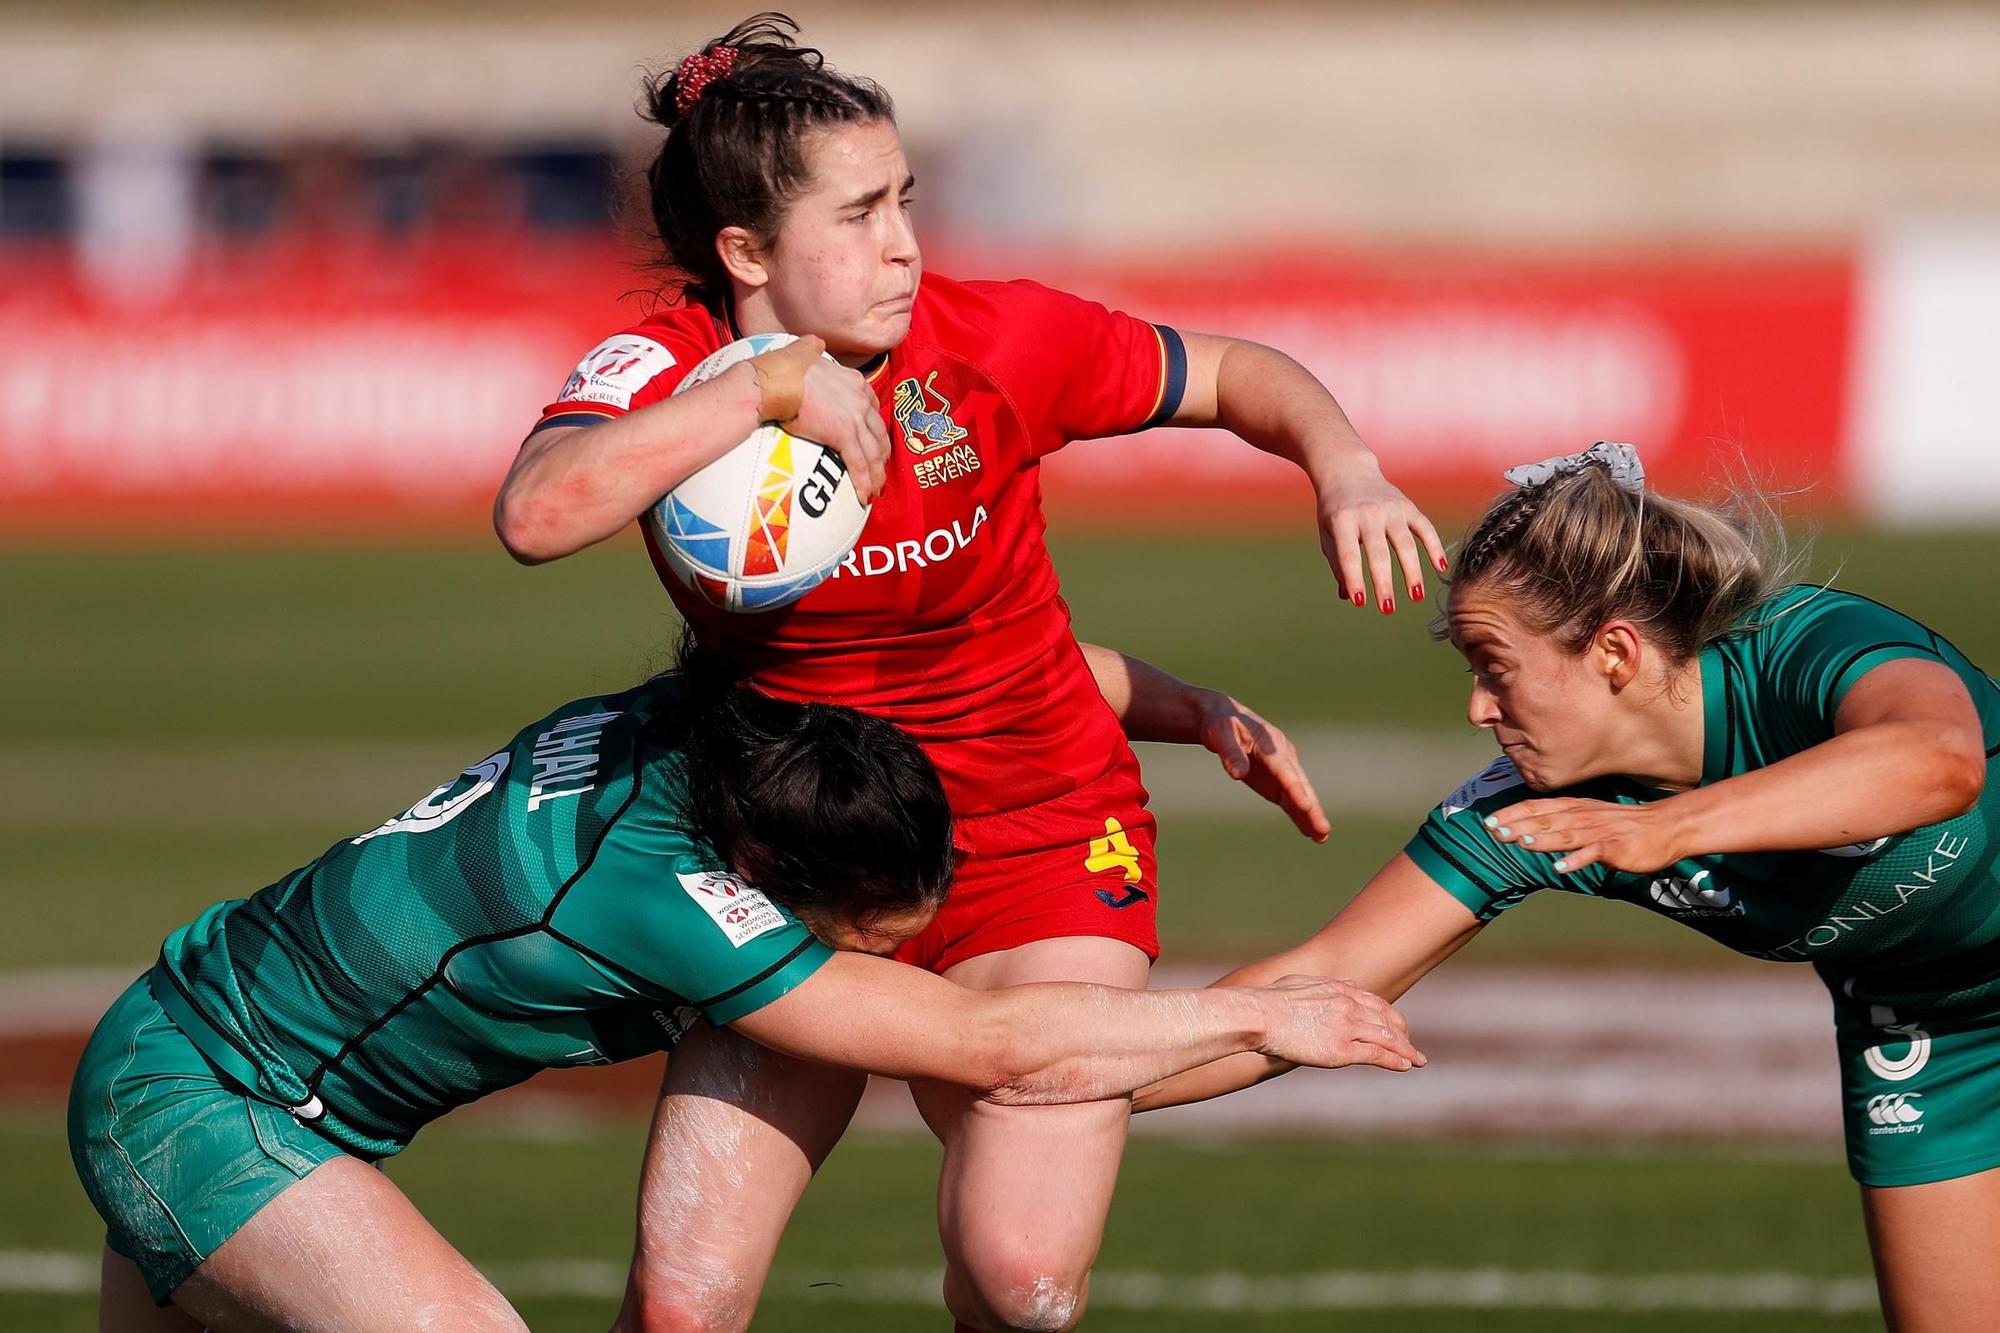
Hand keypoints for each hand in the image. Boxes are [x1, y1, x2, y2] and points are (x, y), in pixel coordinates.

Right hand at [758, 338, 891, 504]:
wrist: (775, 381)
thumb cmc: (783, 368)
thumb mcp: (804, 350)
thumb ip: (812, 349)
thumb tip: (813, 343)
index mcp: (854, 382)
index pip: (872, 409)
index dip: (875, 429)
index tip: (874, 441)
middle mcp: (860, 399)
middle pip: (878, 433)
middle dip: (882, 455)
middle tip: (879, 471)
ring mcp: (854, 418)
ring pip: (873, 452)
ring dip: (876, 474)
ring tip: (875, 490)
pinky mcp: (844, 434)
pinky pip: (859, 463)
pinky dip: (863, 481)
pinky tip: (864, 495)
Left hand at [1196, 692, 1328, 841]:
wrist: (1224, 718)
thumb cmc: (1222, 724)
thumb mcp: (1220, 734)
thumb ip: (1230, 753)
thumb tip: (1237, 774)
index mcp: (1272, 744)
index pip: (1285, 771)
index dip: (1296, 790)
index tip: (1307, 807)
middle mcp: (1283, 757)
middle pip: (1300, 786)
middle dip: (1311, 808)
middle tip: (1323, 830)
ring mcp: (1282, 769)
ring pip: (1299, 795)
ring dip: (1310, 815)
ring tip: (1322, 836)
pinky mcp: (1276, 780)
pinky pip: (1290, 799)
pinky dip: (1300, 814)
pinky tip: (1309, 831)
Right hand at [1254, 975, 1424, 1071]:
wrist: (1260, 1015)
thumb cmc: (1270, 1000)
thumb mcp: (1299, 983)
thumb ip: (1323, 985)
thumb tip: (1341, 984)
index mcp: (1338, 989)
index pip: (1375, 1002)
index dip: (1390, 1016)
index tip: (1398, 1025)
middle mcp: (1349, 1005)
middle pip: (1387, 1019)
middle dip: (1403, 1033)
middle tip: (1411, 1046)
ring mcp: (1347, 1027)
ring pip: (1387, 1038)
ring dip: (1406, 1050)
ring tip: (1417, 1060)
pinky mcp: (1342, 1049)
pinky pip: (1377, 1054)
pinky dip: (1394, 1060)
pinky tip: (1404, 1066)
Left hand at [1314, 461, 1446, 613]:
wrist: (1347, 471)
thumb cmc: (1335, 511)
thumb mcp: (1328, 534)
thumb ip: (1338, 563)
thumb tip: (1349, 597)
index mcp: (1342, 520)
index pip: (1348, 554)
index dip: (1354, 578)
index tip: (1359, 602)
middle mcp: (1368, 513)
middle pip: (1378, 552)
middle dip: (1383, 582)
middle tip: (1387, 609)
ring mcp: (1390, 508)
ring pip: (1405, 543)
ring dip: (1412, 571)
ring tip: (1415, 596)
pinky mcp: (1408, 506)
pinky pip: (1425, 528)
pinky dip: (1434, 547)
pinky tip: (1440, 568)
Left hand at [1482, 796, 1688, 874]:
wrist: (1666, 826)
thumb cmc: (1625, 824)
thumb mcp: (1590, 817)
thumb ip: (1563, 821)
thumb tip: (1532, 828)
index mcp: (1576, 808)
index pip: (1538, 807)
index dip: (1513, 813)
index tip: (1489, 820)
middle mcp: (1584, 817)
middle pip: (1546, 820)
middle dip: (1518, 825)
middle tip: (1492, 831)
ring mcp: (1600, 832)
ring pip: (1566, 834)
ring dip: (1542, 839)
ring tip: (1519, 842)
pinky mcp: (1616, 848)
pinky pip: (1594, 853)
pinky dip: (1577, 859)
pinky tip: (1561, 867)